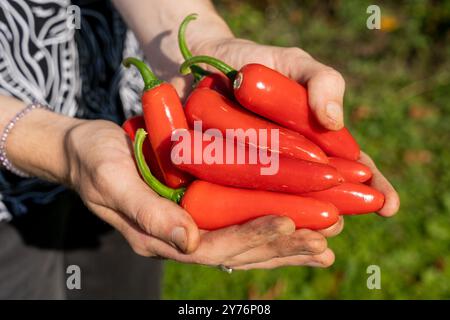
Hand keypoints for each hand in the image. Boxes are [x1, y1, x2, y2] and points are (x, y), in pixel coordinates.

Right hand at [65, 119, 341, 268]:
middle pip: (239, 249)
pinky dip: (268, 227)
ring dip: (285, 243)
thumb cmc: (94, 161)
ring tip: (324, 242)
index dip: (254, 235)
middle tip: (325, 240)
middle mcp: (181, 238)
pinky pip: (237, 224)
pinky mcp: (196, 211)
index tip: (291, 222)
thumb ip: (147, 213)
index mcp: (162, 236)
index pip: (216, 244)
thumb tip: (189, 240)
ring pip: (244, 242)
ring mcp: (190, 227)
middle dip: (283, 246)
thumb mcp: (113, 182)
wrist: (83, 151)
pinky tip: (297, 224)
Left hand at [188, 38, 399, 216]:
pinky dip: (251, 213)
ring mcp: (260, 173)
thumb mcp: (296, 65)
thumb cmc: (260, 63)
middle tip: (335, 223)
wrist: (209, 60)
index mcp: (317, 142)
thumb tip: (334, 120)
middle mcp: (292, 163)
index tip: (388, 206)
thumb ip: (323, 82)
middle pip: (320, 195)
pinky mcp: (225, 177)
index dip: (373, 188)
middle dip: (333, 212)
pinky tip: (259, 224)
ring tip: (305, 231)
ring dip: (296, 221)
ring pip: (283, 205)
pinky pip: (240, 199)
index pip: (352, 169)